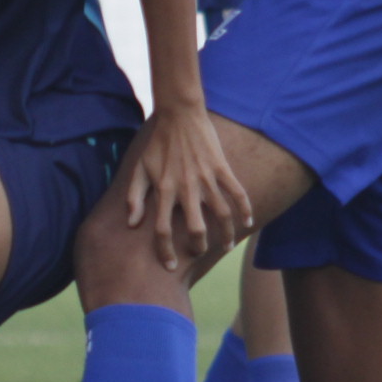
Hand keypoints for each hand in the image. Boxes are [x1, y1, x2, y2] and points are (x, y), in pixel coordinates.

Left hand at [124, 102, 252, 271]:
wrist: (179, 115)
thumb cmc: (157, 144)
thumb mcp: (139, 169)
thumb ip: (133, 197)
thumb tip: (132, 224)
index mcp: (163, 190)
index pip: (163, 231)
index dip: (165, 252)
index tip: (170, 266)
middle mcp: (186, 188)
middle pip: (196, 229)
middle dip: (199, 247)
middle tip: (200, 252)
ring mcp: (206, 178)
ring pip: (221, 215)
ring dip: (226, 234)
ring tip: (226, 247)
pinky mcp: (222, 168)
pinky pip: (237, 192)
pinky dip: (245, 209)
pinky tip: (249, 222)